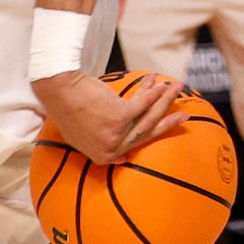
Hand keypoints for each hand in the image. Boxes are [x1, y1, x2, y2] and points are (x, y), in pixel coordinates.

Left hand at [34, 70, 185, 163]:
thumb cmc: (67, 108)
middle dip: (168, 122)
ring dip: (164, 101)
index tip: (166, 126)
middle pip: (146, 133)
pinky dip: (154, 94)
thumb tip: (121, 159)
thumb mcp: (81, 136)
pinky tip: (161, 84)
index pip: (134, 146)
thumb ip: (101, 147)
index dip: (153, 134)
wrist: (59, 90)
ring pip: (148, 117)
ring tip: (176, 88)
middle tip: (184, 116)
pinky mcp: (120, 116)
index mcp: (103, 156)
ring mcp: (116, 134)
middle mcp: (112, 149)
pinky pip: (143, 104)